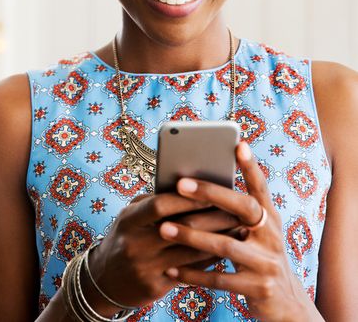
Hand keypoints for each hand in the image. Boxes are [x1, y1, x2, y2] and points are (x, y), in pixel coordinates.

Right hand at [84, 189, 243, 315]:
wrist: (104, 279)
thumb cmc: (125, 237)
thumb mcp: (130, 216)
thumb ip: (153, 203)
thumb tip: (190, 188)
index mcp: (129, 219)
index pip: (160, 205)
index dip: (187, 198)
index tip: (212, 190)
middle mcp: (136, 243)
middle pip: (181, 228)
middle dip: (212, 217)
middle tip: (236, 209)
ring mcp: (146, 267)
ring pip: (191, 252)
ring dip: (218, 240)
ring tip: (237, 229)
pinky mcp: (155, 287)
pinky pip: (190, 272)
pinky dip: (209, 260)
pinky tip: (224, 250)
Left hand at [159, 141, 313, 321]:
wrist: (286, 306)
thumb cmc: (257, 258)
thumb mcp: (253, 233)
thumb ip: (232, 213)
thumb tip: (191, 186)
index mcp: (269, 218)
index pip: (260, 187)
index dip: (250, 166)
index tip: (237, 144)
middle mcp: (272, 236)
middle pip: (242, 208)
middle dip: (210, 194)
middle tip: (179, 183)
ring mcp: (268, 263)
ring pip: (225, 245)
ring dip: (191, 236)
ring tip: (163, 228)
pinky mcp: (259, 289)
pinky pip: (220, 280)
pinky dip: (193, 274)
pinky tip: (171, 270)